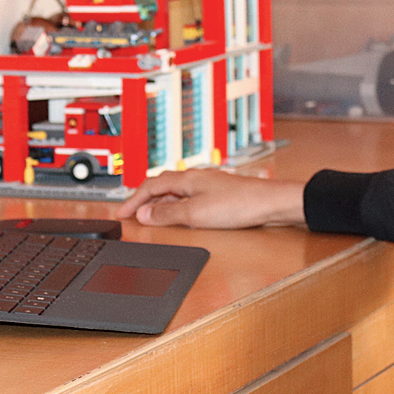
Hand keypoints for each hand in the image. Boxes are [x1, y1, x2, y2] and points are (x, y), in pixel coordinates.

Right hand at [115, 168, 306, 228]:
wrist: (271, 204)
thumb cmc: (240, 205)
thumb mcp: (196, 214)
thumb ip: (168, 214)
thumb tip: (144, 213)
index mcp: (187, 178)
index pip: (150, 185)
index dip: (133, 200)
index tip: (121, 213)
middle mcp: (197, 177)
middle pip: (162, 185)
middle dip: (144, 199)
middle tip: (131, 212)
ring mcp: (209, 185)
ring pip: (175, 191)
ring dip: (159, 202)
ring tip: (150, 215)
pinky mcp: (220, 194)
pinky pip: (189, 197)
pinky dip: (176, 206)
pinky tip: (181, 215)